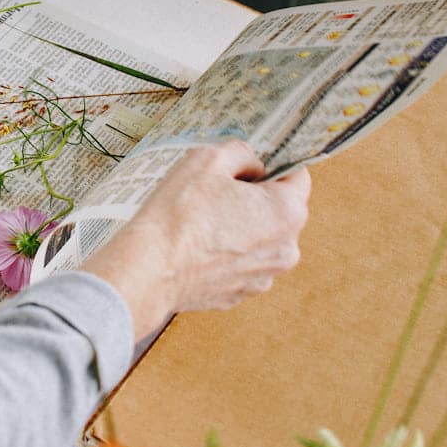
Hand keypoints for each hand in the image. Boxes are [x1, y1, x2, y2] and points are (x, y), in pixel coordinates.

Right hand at [82, 141, 309, 338]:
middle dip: (254, 198)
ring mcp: (264, 276)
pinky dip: (225, 253)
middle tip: (216, 192)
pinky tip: (198, 245)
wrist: (149, 269)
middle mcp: (285, 249)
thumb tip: (252, 164)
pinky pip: (240, 263)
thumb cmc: (178, 215)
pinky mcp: (241, 293)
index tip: (248, 167)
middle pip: (279, 211)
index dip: (271, 166)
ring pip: (260, 239)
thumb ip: (241, 153)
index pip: (297, 177)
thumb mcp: (208, 159)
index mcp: (287, 212)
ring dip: (240, 227)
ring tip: (203, 221)